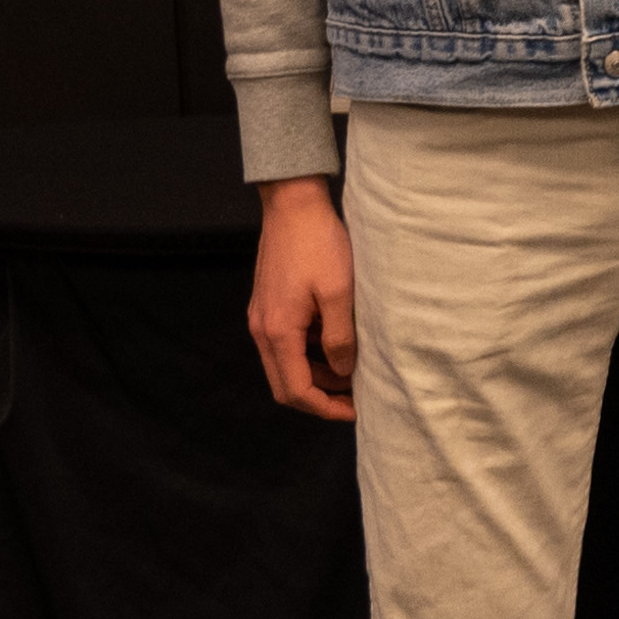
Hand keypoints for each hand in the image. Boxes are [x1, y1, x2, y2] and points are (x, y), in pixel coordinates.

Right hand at [247, 176, 358, 420]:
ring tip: (354, 375)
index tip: (355, 412)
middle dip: (320, 397)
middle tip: (356, 400)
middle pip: (285, 383)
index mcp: (278, 332)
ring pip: (286, 364)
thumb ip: (340, 338)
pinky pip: (286, 343)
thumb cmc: (319, 245)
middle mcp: (262, 329)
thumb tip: (345, 372)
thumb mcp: (340, 293)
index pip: (295, 390)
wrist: (293, 206)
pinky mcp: (269, 305)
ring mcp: (262, 316)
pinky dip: (310, 355)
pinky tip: (338, 347)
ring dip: (317, 376)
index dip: (325, 408)